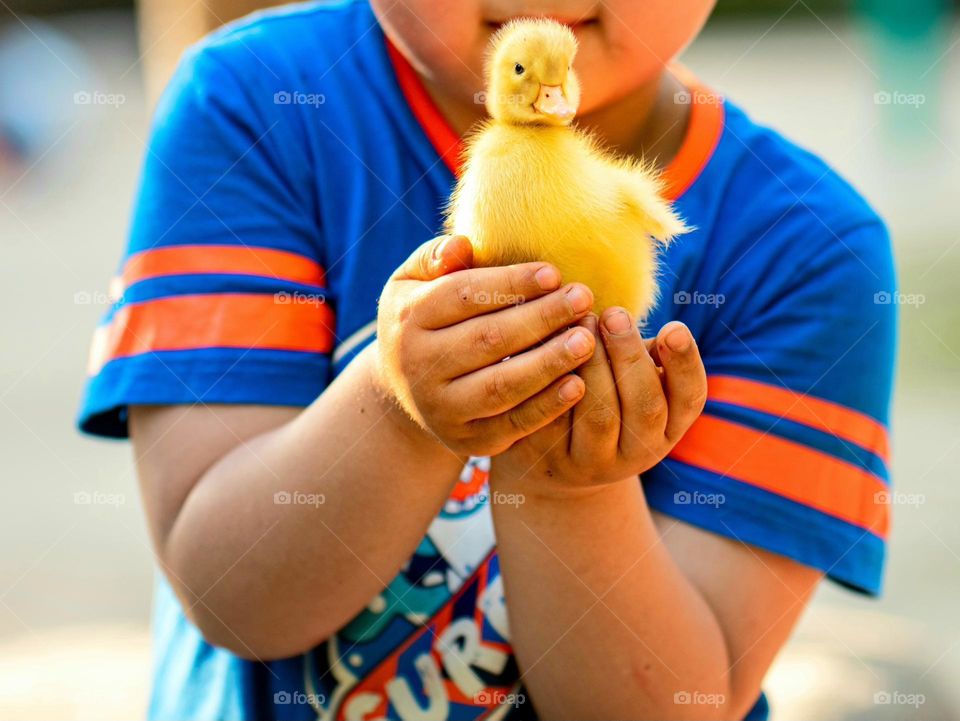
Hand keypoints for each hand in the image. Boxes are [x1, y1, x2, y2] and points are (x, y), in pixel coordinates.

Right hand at [373, 235, 598, 457]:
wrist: (407, 389)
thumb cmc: (426, 320)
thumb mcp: (414, 282)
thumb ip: (435, 257)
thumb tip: (463, 245)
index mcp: (409, 318)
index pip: (464, 295)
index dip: (511, 284)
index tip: (554, 273)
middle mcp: (419, 366)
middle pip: (487, 340)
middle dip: (541, 318)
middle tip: (583, 299)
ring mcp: (442, 408)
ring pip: (501, 385)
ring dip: (548, 363)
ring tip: (587, 339)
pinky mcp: (467, 440)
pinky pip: (512, 424)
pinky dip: (546, 407)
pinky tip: (578, 385)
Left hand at [490, 307, 706, 495]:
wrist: (558, 456)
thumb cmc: (606, 397)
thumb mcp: (634, 379)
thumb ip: (646, 354)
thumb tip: (642, 324)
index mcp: (670, 427)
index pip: (690, 399)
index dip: (684, 364)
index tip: (673, 327)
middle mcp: (640, 452)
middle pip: (645, 406)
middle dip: (630, 356)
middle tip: (614, 315)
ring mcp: (597, 462)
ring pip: (600, 416)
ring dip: (592, 366)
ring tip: (580, 323)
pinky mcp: (555, 462)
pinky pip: (555, 423)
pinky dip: (553, 386)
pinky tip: (548, 350)